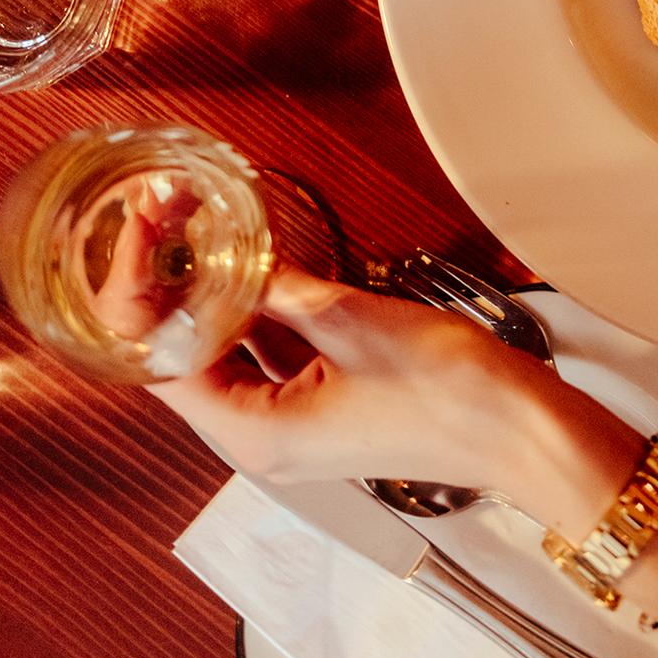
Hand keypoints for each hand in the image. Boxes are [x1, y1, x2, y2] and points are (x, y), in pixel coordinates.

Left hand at [151, 268, 632, 521]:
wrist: (519, 429)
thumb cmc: (449, 395)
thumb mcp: (354, 321)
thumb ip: (282, 288)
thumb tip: (233, 255)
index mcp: (253, 435)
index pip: (157, 362)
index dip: (139, 291)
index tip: (144, 230)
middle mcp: (259, 442)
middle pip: (179, 360)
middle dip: (166, 285)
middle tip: (163, 215)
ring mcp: (289, 428)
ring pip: (220, 357)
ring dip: (206, 295)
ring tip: (193, 229)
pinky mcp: (318, 409)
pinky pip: (261, 359)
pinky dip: (249, 314)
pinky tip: (253, 266)